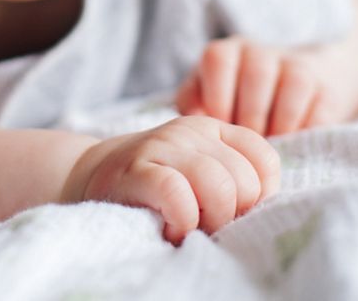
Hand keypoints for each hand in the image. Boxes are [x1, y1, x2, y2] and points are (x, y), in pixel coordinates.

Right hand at [60, 116, 280, 244]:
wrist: (91, 174)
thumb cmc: (158, 184)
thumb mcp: (200, 171)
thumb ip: (232, 178)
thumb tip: (266, 211)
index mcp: (214, 129)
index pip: (265, 160)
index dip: (259, 196)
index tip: (235, 212)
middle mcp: (191, 131)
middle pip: (244, 180)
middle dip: (232, 214)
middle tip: (207, 224)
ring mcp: (163, 146)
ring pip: (218, 186)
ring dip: (210, 221)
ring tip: (191, 228)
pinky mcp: (138, 170)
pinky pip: (178, 194)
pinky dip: (182, 220)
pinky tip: (172, 228)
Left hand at [174, 36, 357, 136]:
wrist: (294, 95)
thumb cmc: (238, 104)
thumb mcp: (208, 99)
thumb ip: (192, 104)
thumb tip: (194, 121)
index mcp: (227, 52)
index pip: (218, 59)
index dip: (218, 97)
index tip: (222, 126)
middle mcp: (261, 52)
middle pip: (257, 76)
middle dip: (251, 119)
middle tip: (247, 146)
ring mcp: (297, 66)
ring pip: (292, 86)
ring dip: (280, 125)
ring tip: (271, 145)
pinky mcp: (326, 88)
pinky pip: (320, 107)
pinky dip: (306, 130)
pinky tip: (294, 143)